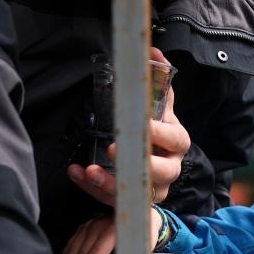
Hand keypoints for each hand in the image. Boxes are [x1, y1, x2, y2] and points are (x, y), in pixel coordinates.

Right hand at [62, 209, 163, 253]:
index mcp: (114, 230)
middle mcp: (98, 225)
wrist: (140, 215)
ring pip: (73, 250)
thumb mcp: (143, 248)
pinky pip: (71, 245)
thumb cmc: (143, 236)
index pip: (95, 253)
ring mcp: (89, 225)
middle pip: (81, 253)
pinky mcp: (84, 227)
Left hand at [66, 48, 189, 206]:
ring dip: (111, 184)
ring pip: (137, 192)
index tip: (142, 126)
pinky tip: (77, 173)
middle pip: (162, 172)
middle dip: (138, 164)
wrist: (155, 160)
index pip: (174, 139)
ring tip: (89, 172)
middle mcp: (169, 168)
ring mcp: (154, 188)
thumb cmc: (156, 131)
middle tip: (112, 151)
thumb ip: (157, 81)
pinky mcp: (135, 201)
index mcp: (176, 142)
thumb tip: (152, 52)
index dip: (159, 134)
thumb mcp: (159, 107)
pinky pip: (115, 200)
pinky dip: (93, 189)